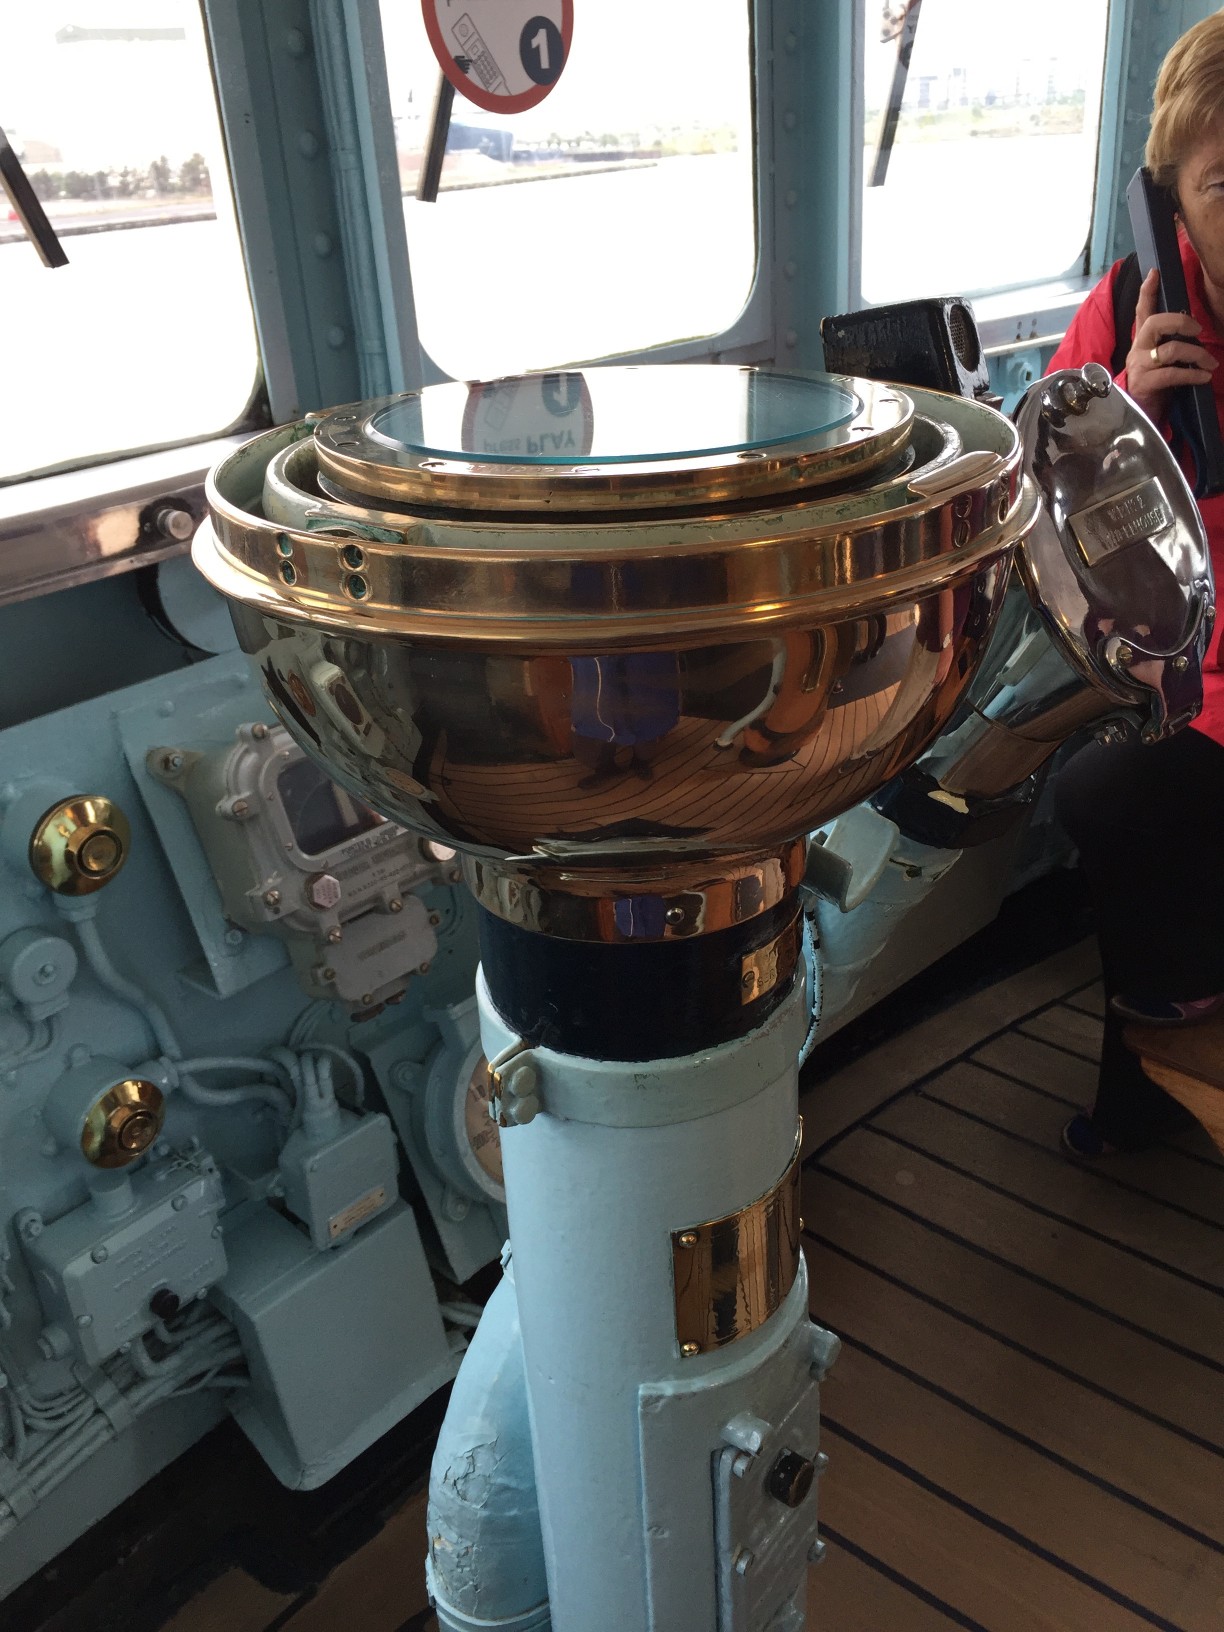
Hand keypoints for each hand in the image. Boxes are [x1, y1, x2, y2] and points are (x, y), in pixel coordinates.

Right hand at [1125, 267, 1216, 420]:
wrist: (1137, 416)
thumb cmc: (1153, 385)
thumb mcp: (1160, 360)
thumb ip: (1170, 344)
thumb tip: (1193, 330)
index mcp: (1141, 342)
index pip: (1142, 311)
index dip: (1147, 291)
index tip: (1155, 273)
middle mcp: (1137, 350)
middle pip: (1154, 323)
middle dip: (1180, 322)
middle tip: (1197, 330)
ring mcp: (1140, 367)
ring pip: (1170, 349)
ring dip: (1196, 354)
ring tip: (1210, 364)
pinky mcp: (1146, 384)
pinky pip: (1173, 374)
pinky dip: (1193, 374)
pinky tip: (1204, 377)